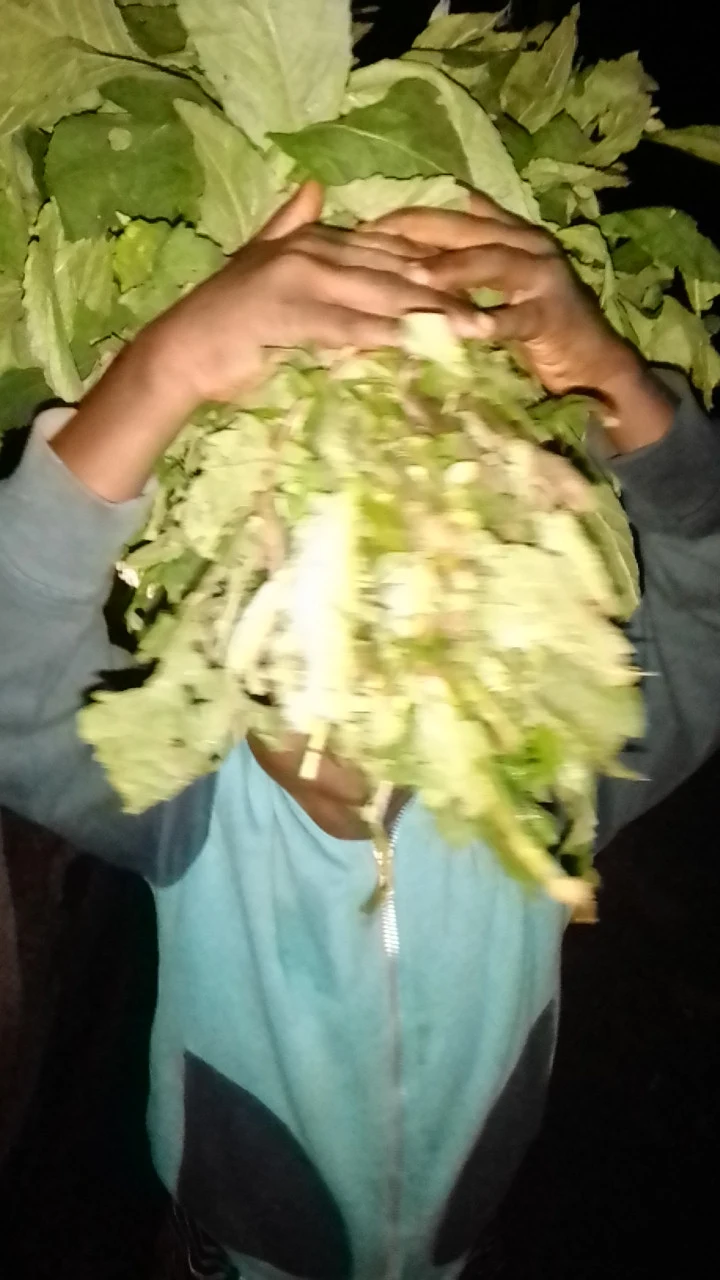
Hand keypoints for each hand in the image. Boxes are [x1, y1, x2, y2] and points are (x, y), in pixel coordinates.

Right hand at [145, 181, 479, 408]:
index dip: (433, 268)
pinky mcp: (288, 314)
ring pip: (378, 297)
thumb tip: (316, 185)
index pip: (386, 250)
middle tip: (489, 313)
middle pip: (392, 272)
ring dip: (429, 316)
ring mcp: (299, 280)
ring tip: (471, 331)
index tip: (475, 285)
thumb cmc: (226, 319)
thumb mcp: (260, 258)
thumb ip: (291, 222)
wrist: (183, 348)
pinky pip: (347, 327)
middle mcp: (311, 250)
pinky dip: (385, 335)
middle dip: (444, 293)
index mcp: (312, 239)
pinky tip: (419, 346)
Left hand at [365, 191, 646, 398]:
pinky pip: (519, 317)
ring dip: (453, 268)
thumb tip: (456, 198)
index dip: (409, 219)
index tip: (363, 226)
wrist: (591, 360)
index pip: (452, 218)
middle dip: (421, 234)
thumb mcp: (505, 278)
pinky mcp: (553, 315)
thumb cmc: (539, 322)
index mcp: (511, 234)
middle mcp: (529, 245)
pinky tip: (471, 328)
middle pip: (469, 231)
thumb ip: (479, 245)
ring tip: (414, 274)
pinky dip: (495, 321)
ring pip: (494, 263)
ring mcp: (544, 277)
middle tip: (374, 241)